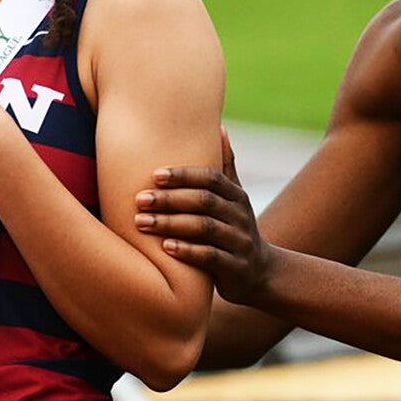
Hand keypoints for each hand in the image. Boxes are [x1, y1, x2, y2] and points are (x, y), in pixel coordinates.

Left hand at [136, 127, 275, 305]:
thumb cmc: (235, 228)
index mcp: (237, 196)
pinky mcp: (236, 267)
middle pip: (204, 201)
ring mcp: (240, 241)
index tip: (154, 175)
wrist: (261, 272)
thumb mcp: (235, 198)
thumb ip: (226, 166)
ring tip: (141, 223)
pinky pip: (211, 257)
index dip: (184, 175)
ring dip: (171, 224)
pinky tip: (165, 248)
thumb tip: (220, 127)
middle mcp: (240, 215)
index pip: (211, 178)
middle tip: (139, 199)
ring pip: (205, 228)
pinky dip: (188, 251)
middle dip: (169, 199)